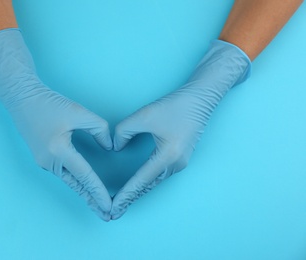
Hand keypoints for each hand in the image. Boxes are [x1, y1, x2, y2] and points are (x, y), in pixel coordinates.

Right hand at [10, 87, 112, 220]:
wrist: (22, 98)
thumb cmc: (50, 103)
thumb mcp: (79, 112)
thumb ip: (99, 129)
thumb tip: (109, 147)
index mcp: (58, 150)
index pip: (84, 176)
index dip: (99, 192)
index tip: (109, 206)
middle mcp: (49, 161)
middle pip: (76, 186)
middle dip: (92, 201)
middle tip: (107, 216)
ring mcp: (43, 162)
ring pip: (69, 182)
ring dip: (84, 193)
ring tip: (99, 206)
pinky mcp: (42, 159)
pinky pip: (63, 175)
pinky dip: (76, 183)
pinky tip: (84, 188)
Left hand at [111, 40, 250, 218]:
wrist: (200, 99)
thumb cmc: (174, 106)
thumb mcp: (144, 115)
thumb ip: (123, 131)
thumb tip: (116, 147)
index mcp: (167, 156)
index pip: (140, 181)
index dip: (125, 195)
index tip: (113, 207)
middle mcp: (175, 165)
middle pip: (147, 187)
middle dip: (130, 199)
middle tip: (113, 213)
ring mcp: (180, 163)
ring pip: (154, 183)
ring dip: (138, 193)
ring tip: (122, 202)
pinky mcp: (180, 159)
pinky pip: (159, 176)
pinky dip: (146, 184)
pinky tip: (137, 187)